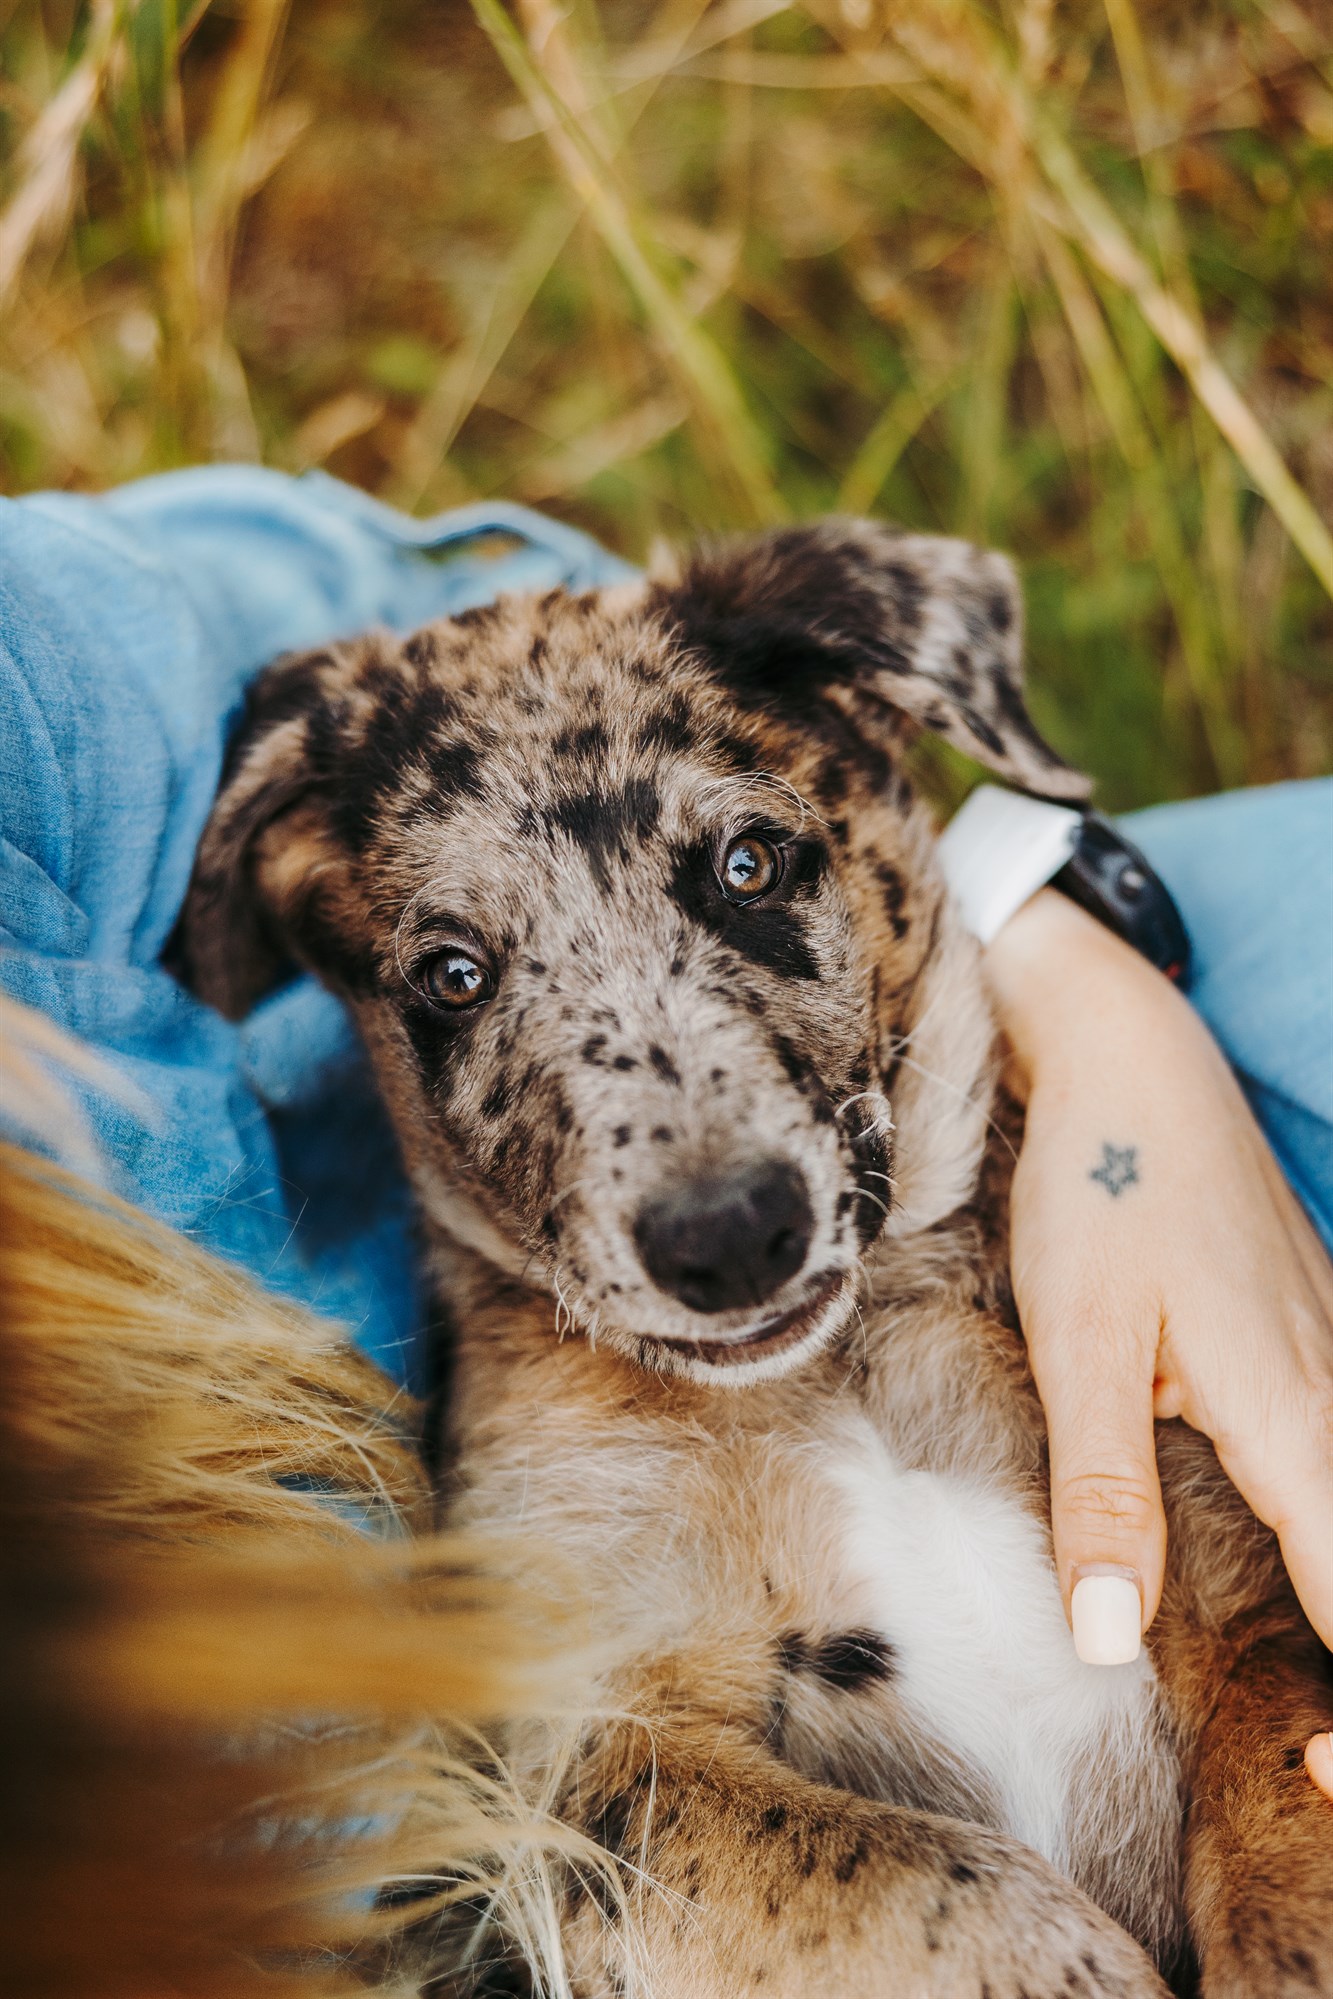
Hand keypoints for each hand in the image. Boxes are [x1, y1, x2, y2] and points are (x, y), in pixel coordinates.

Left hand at [984, 891, 1332, 1797]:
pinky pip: (1330, 1453)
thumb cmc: (1101, 1185)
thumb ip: (1103, 1491)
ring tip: (1289, 1699)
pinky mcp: (1307, 1337)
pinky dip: (1315, 1523)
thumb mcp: (1081, 1341)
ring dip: (1326, 1597)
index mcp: (1294, 1418)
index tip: (1310, 1781)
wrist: (1131, 1054)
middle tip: (1299, 1759)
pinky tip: (1272, 1555)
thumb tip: (1113, 1641)